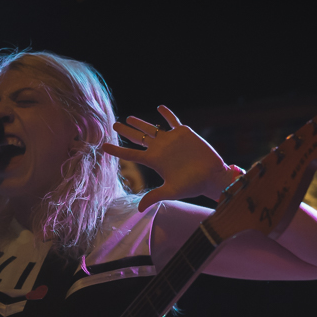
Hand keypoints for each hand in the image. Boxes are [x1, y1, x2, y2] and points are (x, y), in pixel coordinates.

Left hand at [106, 105, 236, 210]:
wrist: (212, 176)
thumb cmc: (193, 185)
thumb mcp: (171, 191)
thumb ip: (154, 196)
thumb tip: (139, 209)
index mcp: (154, 161)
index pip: (131, 154)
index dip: (117, 150)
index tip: (104, 146)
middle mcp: (160, 149)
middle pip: (138, 138)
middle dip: (126, 131)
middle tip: (114, 124)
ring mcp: (171, 140)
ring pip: (152, 128)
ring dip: (141, 122)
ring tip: (129, 118)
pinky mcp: (183, 133)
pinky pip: (172, 120)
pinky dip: (166, 113)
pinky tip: (159, 108)